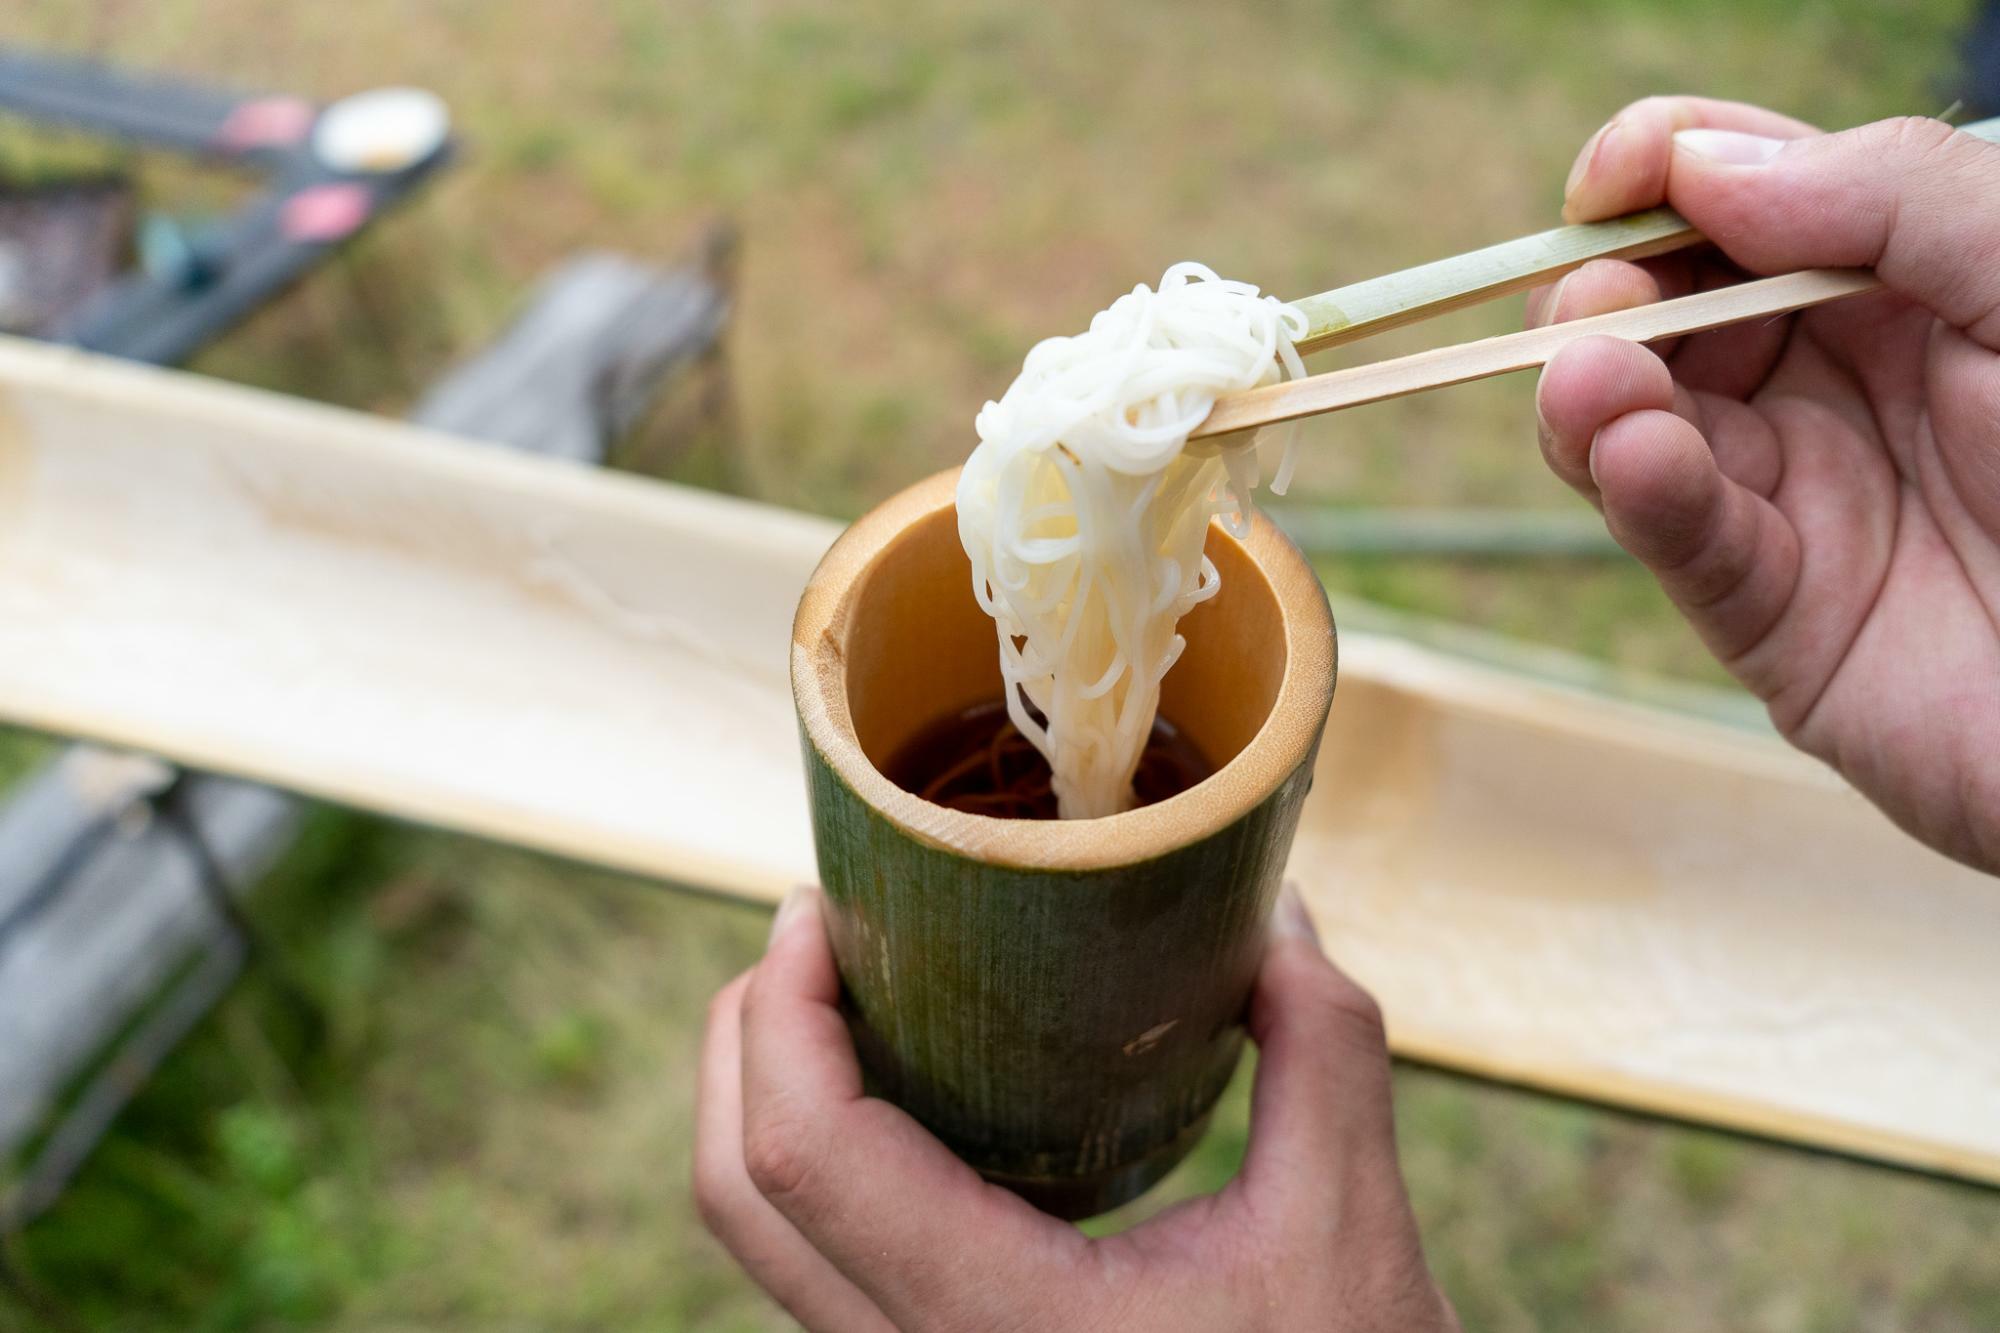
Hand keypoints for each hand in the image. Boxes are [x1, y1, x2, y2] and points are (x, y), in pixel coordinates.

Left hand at [693, 886, 1458, 1331]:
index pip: (811, 1155)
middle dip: (750, 1037)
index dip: (782, 1013)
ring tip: (849, 989)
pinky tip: (904, 1091)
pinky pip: (820, 1264)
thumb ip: (1319, 1048)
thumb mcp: (1350, 1228)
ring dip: (770, 1096)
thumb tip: (1272, 905)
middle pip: (739, 1193)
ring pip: (766, 1239)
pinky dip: (821, 1160)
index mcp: (1003, 1324)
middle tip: (822, 928)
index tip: (820, 910)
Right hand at [1529, 97, 1999, 872]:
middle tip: (1595, 305)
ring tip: (1588, 380)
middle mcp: (1828, 378)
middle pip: (1656, 309)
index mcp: (1897, 281)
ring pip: (1633, 426)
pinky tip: (1636, 454)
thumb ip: (1894, 199)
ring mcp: (1790, 494)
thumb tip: (1699, 165)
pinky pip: (1685, 542)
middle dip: (1601, 292)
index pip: (1740, 196)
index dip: (1656, 172)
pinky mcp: (1772, 614)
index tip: (1610, 182)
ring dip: (1592, 393)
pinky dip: (1643, 492)